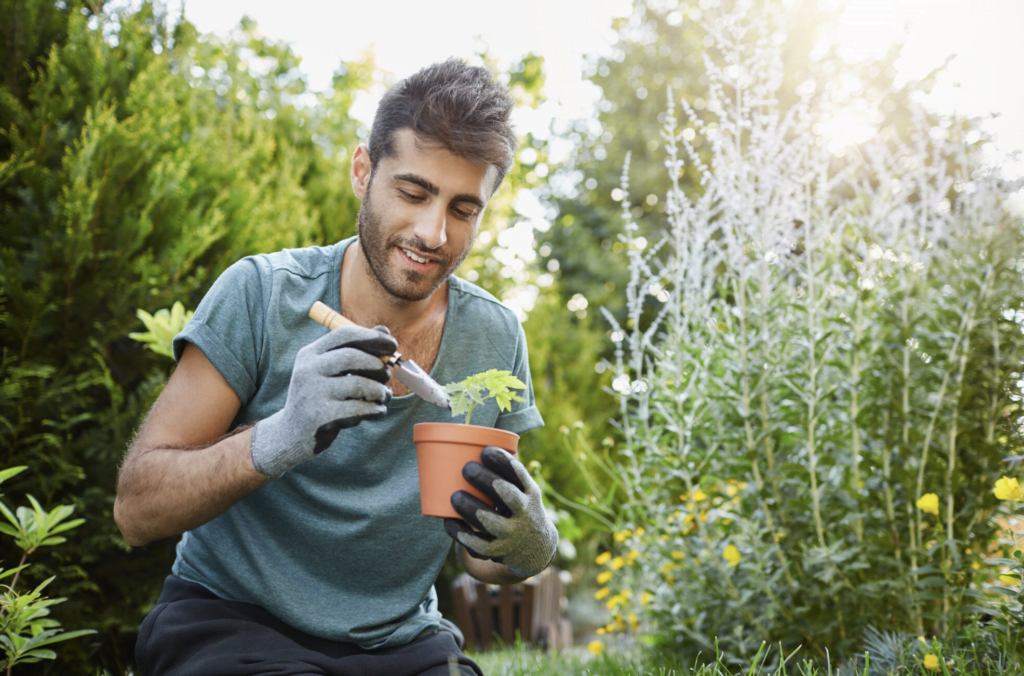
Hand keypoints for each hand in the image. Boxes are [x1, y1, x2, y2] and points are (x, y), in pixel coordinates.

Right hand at [251, 325, 397, 477]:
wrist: (292, 433)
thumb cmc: (321, 396)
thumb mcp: (331, 371)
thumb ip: (356, 350)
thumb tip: (384, 331)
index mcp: (310, 354)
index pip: (343, 335)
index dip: (372, 337)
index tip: (392, 345)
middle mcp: (307, 370)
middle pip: (351, 357)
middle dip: (376, 365)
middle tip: (386, 375)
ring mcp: (312, 394)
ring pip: (357, 384)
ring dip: (379, 390)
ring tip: (383, 396)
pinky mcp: (320, 417)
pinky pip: (357, 409)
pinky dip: (375, 409)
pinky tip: (378, 411)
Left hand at [444, 447, 558, 578]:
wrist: (536, 548)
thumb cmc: (519, 506)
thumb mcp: (523, 489)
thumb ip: (504, 471)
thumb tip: (470, 439)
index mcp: (530, 492)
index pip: (519, 474)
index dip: (502, 461)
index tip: (484, 451)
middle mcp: (524, 513)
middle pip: (507, 496)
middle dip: (486, 481)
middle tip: (467, 468)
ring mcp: (512, 534)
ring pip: (490, 522)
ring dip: (471, 507)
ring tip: (455, 496)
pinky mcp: (498, 552)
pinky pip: (478, 545)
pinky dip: (461, 533)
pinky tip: (449, 521)